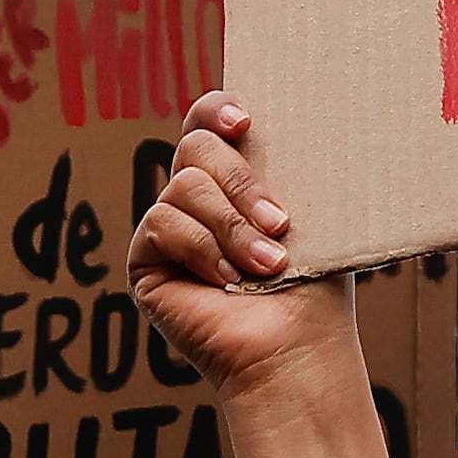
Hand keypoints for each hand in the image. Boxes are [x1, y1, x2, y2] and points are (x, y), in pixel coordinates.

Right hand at [130, 95, 366, 389]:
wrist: (295, 348)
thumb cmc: (313, 287)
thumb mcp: (309, 212)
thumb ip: (286, 166)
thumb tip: (284, 116)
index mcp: (236, 179)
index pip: (208, 122)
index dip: (217, 109)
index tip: (245, 123)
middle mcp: (198, 199)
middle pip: (196, 145)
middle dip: (242, 182)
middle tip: (281, 223)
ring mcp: (169, 229)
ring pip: (185, 185)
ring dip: (233, 227)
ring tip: (268, 266)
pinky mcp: (145, 261)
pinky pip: (163, 223)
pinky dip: (202, 249)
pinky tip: (227, 281)